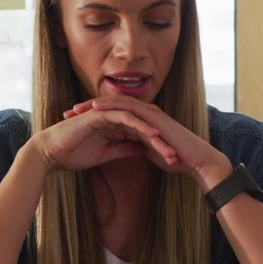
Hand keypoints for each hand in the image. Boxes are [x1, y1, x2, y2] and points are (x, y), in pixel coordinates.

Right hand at [31, 107, 176, 172]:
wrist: (50, 154)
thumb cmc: (73, 155)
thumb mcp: (105, 155)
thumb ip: (124, 150)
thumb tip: (143, 152)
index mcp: (115, 127)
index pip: (142, 136)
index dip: (157, 149)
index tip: (171, 164)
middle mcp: (113, 118)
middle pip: (144, 128)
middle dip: (162, 143)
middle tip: (177, 158)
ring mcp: (107, 114)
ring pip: (138, 122)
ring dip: (155, 136)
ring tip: (169, 150)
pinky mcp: (101, 114)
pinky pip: (125, 117)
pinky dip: (139, 126)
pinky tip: (152, 136)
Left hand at [62, 96, 232, 190]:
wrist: (196, 161)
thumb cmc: (176, 158)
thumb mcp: (149, 152)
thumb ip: (136, 147)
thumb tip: (124, 150)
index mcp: (141, 120)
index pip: (112, 115)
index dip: (92, 119)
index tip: (73, 125)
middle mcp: (144, 112)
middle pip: (110, 105)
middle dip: (87, 108)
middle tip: (67, 112)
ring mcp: (148, 111)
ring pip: (116, 102)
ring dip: (94, 104)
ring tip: (75, 108)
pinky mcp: (152, 115)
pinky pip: (127, 107)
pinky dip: (110, 106)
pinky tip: (94, 108)